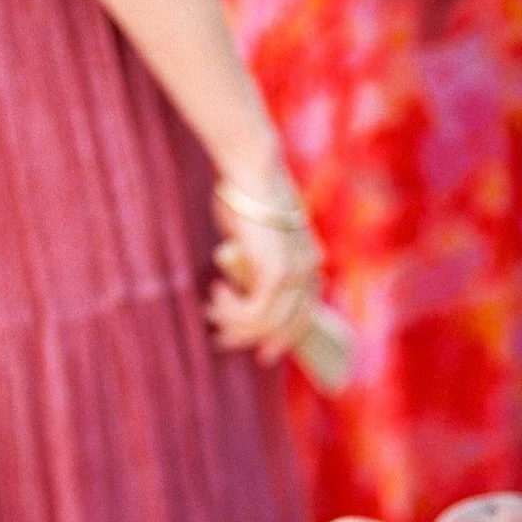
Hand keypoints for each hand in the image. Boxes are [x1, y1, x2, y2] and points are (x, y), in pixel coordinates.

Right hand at [205, 166, 322, 367]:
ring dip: (233, 323)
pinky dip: (232, 310)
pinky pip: (254, 311)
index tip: (264, 351)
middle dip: (253, 339)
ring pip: (266, 322)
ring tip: (211, 312)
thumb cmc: (247, 192)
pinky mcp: (276, 273)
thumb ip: (258, 255)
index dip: (284, 335)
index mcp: (311, 259)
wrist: (252, 170)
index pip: (303, 311)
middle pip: (287, 324)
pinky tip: (216, 295)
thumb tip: (241, 273)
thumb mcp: (257, 231)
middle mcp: (310, 269)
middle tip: (222, 340)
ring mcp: (296, 272)